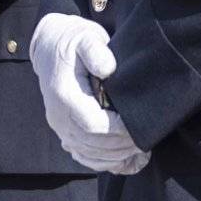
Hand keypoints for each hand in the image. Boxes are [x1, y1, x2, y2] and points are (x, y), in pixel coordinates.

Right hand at [30, 14, 149, 174]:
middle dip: (122, 147)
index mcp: (64, 95)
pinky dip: (106, 163)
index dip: (118, 131)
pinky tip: (127, 162)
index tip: (141, 126)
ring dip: (116, 158)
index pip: (93, 125)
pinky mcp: (65, 131)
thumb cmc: (73, 41)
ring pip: (88, 154)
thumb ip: (96, 50)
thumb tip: (108, 69)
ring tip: (142, 152)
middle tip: (148, 141)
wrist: (51, 46)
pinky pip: (84, 156)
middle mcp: (59, 116)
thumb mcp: (85, 37)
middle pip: (92, 144)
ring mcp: (60, 126)